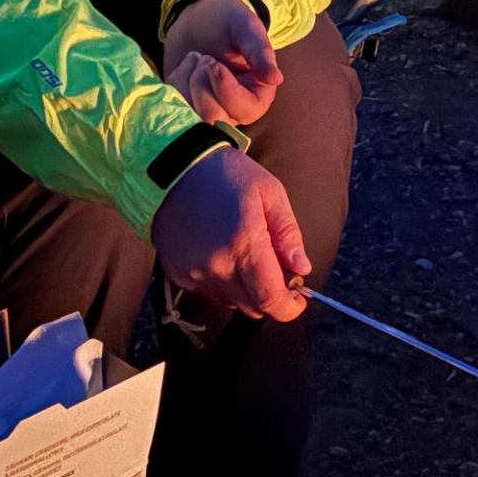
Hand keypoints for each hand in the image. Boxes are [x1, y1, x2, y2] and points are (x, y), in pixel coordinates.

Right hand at [151, 148, 310, 321]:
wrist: (174, 168)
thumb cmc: (228, 175)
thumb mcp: (270, 193)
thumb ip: (288, 234)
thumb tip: (303, 269)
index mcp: (244, 243)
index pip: (270, 299)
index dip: (289, 308)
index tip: (298, 299)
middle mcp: (217, 265)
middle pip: (252, 307)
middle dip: (270, 296)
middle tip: (276, 270)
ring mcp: (194, 273)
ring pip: (231, 302)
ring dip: (247, 290)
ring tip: (247, 257)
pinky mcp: (178, 275)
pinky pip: (209, 294)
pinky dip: (223, 284)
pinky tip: (223, 255)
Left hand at [163, 0, 281, 125]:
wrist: (200, 19)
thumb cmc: (228, 21)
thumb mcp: (246, 28)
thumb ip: (259, 52)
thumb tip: (275, 79)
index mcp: (257, 95)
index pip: (245, 110)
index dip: (226, 89)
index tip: (214, 64)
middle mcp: (234, 110)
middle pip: (212, 116)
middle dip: (202, 83)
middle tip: (207, 58)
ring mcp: (208, 110)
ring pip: (189, 113)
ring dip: (188, 80)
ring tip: (197, 58)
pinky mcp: (186, 106)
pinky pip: (173, 105)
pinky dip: (176, 81)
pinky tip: (187, 66)